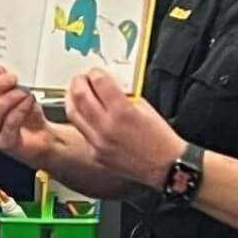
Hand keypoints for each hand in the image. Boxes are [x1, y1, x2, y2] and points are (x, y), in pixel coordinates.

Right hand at [0, 65, 52, 164]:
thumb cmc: (26, 115)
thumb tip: (9, 73)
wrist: (41, 137)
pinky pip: (9, 124)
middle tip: (12, 78)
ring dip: (9, 98)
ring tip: (23, 92)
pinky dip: (20, 110)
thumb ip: (9, 84)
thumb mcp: (16, 93)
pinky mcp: (4, 143)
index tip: (0, 69)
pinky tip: (28, 102)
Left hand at [64, 68, 184, 187]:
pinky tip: (84, 114)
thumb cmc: (160, 138)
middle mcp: (107, 127)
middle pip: (80, 96)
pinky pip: (81, 131)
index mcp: (123, 112)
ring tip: (75, 93)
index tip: (95, 72)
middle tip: (80, 78)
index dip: (95, 73)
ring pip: (73, 114)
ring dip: (72, 99)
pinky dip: (81, 119)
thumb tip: (107, 84)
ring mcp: (98, 142)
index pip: (99, 83)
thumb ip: (124, 95)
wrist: (165, 166)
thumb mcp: (146, 107)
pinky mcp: (95, 154)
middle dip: (78, 82)